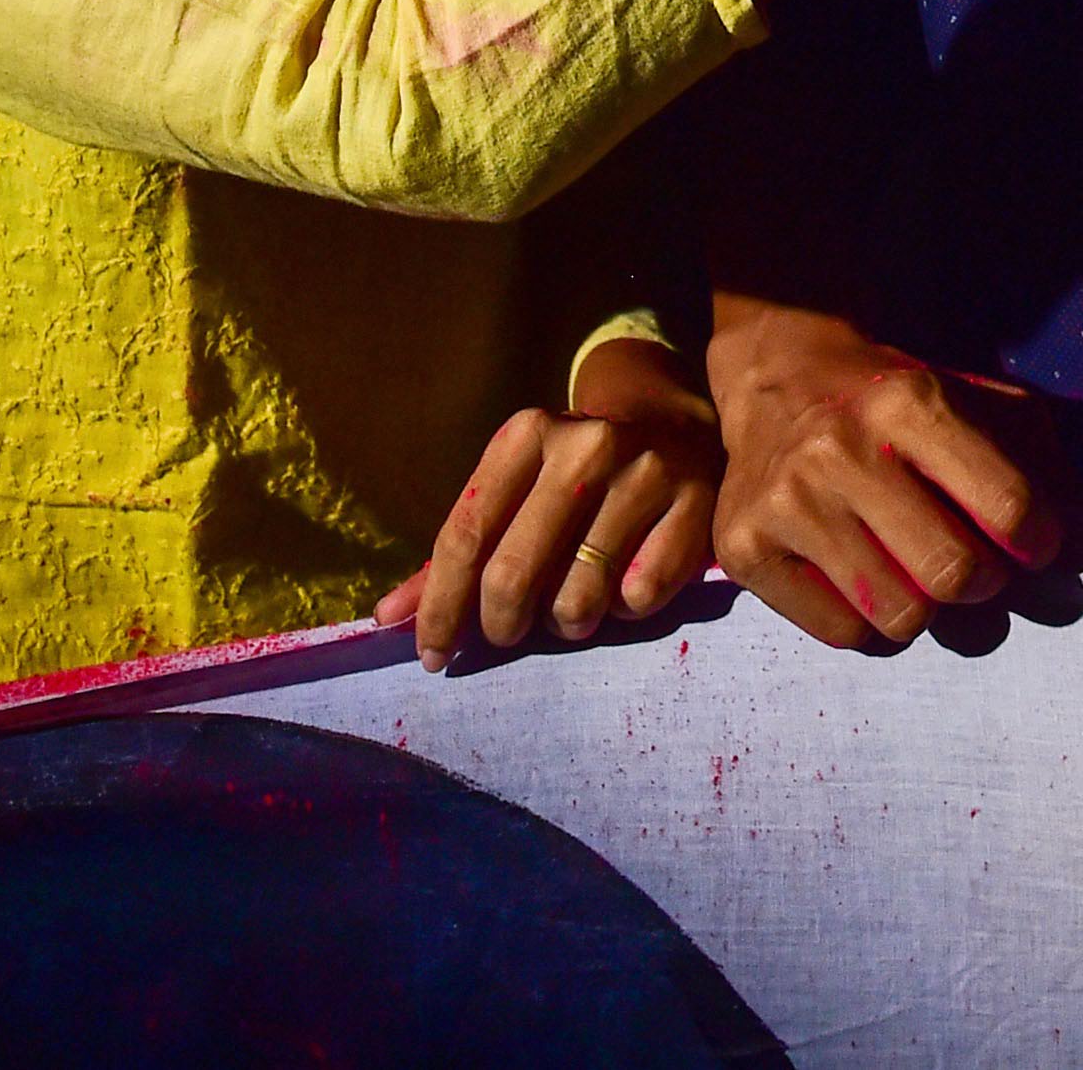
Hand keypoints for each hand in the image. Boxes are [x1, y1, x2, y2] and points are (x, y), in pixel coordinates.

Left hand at [378, 338, 722, 665]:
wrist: (675, 426)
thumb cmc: (575, 476)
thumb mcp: (513, 492)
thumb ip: (454, 554)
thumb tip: (387, 619)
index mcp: (526, 434)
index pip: (464, 536)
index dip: (439, 607)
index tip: (430, 656)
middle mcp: (585, 444)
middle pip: (512, 575)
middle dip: (499, 625)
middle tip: (507, 633)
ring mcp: (645, 472)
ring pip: (578, 599)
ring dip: (566, 621)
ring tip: (575, 601)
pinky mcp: (694, 504)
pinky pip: (639, 599)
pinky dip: (625, 611)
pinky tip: (627, 584)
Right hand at [707, 300, 1056, 646]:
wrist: (782, 377)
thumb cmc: (898, 402)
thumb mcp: (980, 407)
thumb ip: (1046, 471)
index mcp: (911, 403)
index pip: (1009, 508)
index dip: (1040, 542)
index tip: (1033, 543)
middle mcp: (841, 450)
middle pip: (954, 575)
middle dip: (985, 585)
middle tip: (976, 568)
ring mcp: (786, 501)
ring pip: (900, 617)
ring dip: (927, 608)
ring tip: (915, 569)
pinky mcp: (745, 548)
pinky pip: (843, 634)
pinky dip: (869, 622)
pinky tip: (862, 576)